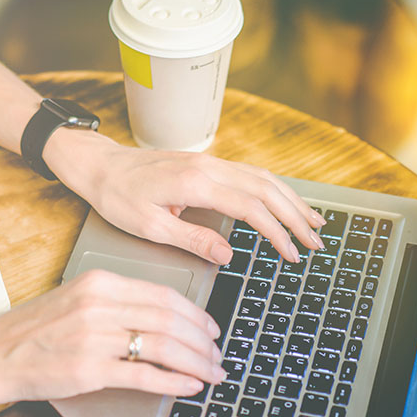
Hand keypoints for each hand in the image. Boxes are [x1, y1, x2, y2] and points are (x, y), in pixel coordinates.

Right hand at [0, 269, 225, 401]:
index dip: (195, 314)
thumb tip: (162, 317)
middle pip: (170, 320)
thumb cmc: (31, 332)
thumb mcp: (76, 300)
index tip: (211, 329)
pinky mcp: (89, 370)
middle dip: (202, 341)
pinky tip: (189, 387)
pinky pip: (143, 375)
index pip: (163, 294)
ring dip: (195, 362)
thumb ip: (116, 302)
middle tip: (218, 355)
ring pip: (163, 346)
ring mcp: (94, 338)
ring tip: (212, 373)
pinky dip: (173, 382)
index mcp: (99, 283)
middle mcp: (99, 306)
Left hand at [43, 129, 325, 264]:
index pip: (251, 208)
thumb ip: (192, 239)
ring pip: (264, 178)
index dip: (277, 233)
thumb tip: (227, 254)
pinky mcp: (207, 163)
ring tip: (314, 222)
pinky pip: (250, 174)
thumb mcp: (150, 227)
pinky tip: (285, 202)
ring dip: (292, 200)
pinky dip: (275, 189)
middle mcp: (209, 167)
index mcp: (196, 183)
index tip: (292, 254)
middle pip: (267, 190)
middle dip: (296, 217)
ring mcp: (210, 162)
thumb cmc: (118, 196)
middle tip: (316, 243)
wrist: (100, 166)